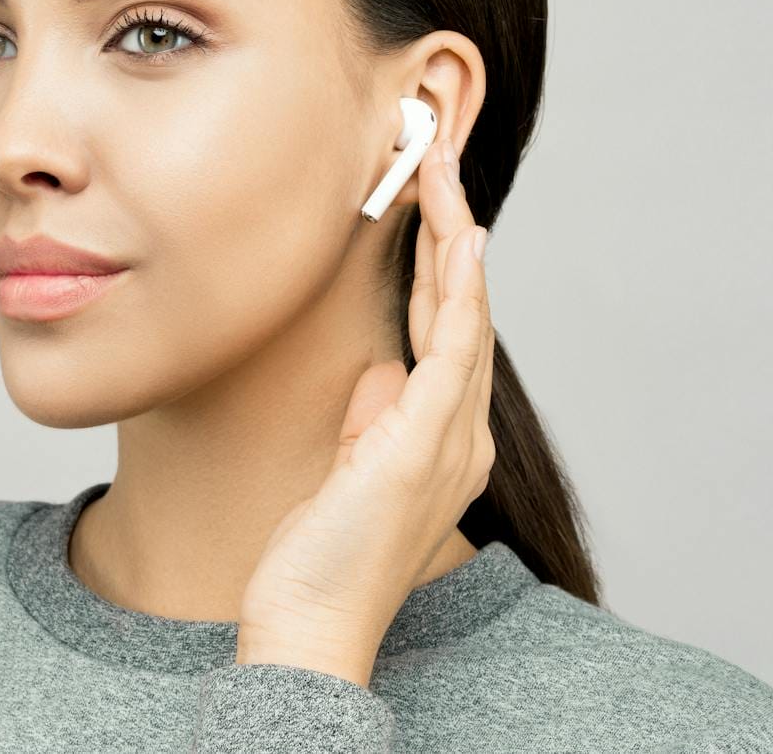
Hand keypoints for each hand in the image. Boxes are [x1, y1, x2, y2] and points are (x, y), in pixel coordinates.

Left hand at [232, 136, 494, 686]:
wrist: (309, 620)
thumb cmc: (320, 551)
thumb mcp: (347, 467)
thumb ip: (372, 417)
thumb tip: (379, 371)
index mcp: (441, 433)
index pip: (442, 325)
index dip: (435, 258)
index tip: (422, 196)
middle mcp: (460, 431)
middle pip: (459, 307)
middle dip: (448, 228)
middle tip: (434, 154)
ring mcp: (450, 438)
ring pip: (464, 314)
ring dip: (455, 237)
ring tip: (445, 171)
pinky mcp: (428, 447)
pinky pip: (454, 353)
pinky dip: (460, 293)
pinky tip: (462, 241)